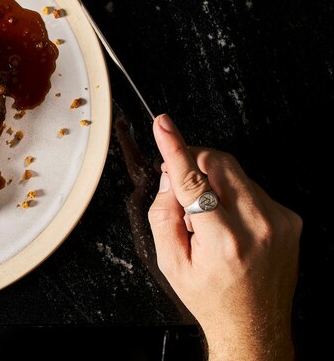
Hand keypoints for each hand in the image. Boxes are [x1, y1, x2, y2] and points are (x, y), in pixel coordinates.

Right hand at [147, 114, 301, 360]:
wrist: (255, 327)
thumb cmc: (212, 299)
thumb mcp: (171, 263)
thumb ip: (163, 215)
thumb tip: (168, 179)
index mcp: (223, 240)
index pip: (192, 180)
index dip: (174, 148)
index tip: (163, 124)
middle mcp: (257, 226)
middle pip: (219, 162)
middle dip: (193, 160)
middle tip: (179, 180)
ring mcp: (278, 220)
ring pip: (235, 172)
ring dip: (213, 181)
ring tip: (207, 216)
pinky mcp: (289, 218)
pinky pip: (252, 187)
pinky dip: (233, 194)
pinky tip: (229, 223)